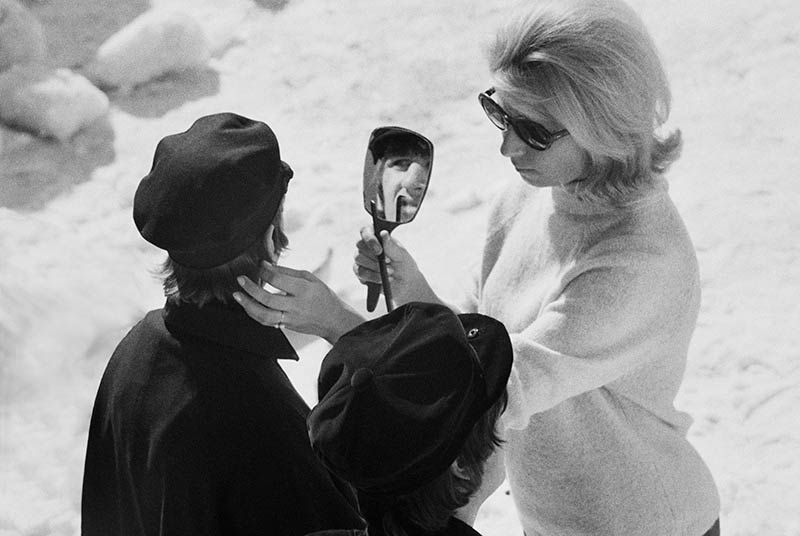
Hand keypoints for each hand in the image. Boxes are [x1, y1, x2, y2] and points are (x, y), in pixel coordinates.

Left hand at [233, 261, 364, 343]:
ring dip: (248, 305)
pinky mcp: (286, 326)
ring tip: (237, 295)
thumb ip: (287, 272)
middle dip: (251, 289)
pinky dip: (254, 313)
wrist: (334, 320)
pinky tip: (247, 305)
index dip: (265, 272)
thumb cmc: (322, 295)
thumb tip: (265, 265)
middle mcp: (296, 306)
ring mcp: (290, 319)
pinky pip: (266, 322)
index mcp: (304, 290)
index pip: (278, 280)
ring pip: (264, 315)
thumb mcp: (310, 278)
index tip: (259, 265)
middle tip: (240, 279)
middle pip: (268, 299)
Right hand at [353, 225, 439, 306]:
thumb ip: (391, 245)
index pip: (366, 231)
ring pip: (358, 258)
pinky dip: (372, 276)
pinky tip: (382, 279)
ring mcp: (362, 260)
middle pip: (359, 244)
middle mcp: (367, 247)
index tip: (379, 250)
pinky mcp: (361, 273)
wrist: (406, 284)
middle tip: (389, 261)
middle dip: (374, 255)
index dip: (369, 238)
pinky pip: (360, 272)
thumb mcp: (401, 255)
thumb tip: (383, 233)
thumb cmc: (404, 266)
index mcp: (378, 238)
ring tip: (390, 271)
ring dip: (374, 266)